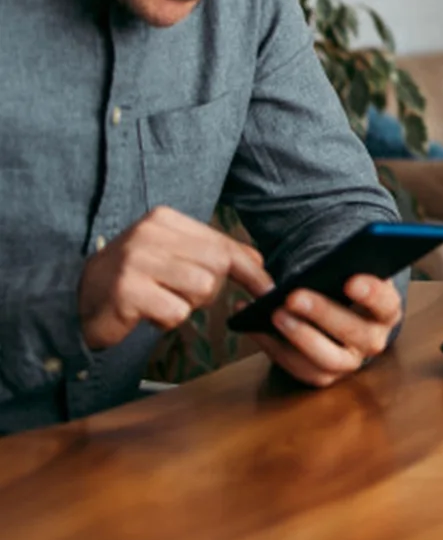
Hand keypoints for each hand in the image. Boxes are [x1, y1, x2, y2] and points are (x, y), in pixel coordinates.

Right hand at [79, 206, 274, 349]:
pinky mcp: (127, 291)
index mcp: (165, 219)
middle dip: (209, 290)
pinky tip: (146, 313)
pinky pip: (175, 312)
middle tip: (180, 294)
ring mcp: (137, 261)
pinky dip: (166, 320)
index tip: (269, 289)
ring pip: (200, 288)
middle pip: (216, 266)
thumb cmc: (134, 278)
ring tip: (161, 300)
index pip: (222, 243)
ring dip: (186, 305)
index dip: (250, 269)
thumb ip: (212, 254)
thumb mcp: (172, 256)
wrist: (76, 300)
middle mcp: (150, 234)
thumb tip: (258, 262)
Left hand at [251, 274, 403, 387]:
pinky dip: (275, 347)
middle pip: (354, 333)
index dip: (371, 294)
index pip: (387, 304)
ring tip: (275, 313)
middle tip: (294, 296)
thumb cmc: (343, 285)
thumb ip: (348, 267)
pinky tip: (257, 326)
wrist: (337, 312)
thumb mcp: (353, 272)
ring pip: (327, 358)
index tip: (350, 280)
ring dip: (299, 336)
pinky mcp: (324, 376)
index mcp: (387, 311)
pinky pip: (299, 368)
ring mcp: (349, 362)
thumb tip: (329, 262)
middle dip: (323, 314)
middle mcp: (373, 340)